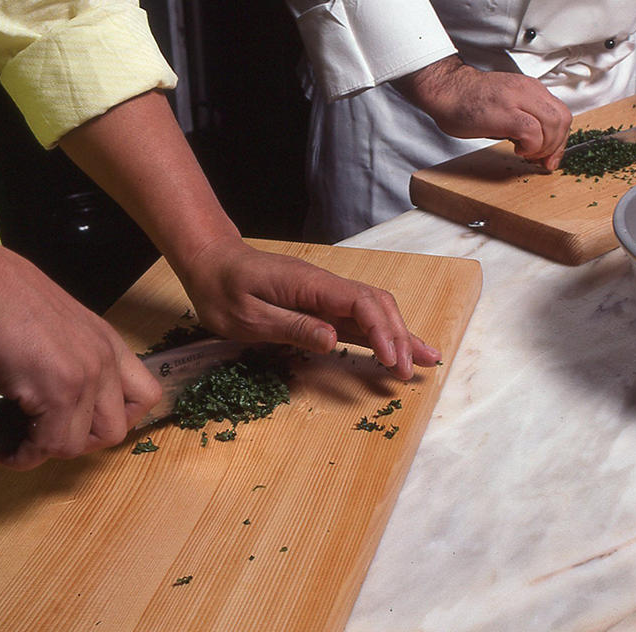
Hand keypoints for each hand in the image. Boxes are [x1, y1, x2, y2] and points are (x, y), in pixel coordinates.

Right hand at [0, 244, 160, 469]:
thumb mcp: (54, 330)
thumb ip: (68, 360)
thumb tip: (51, 399)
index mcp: (108, 342)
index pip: (144, 395)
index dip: (115, 418)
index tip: (82, 423)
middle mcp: (105, 360)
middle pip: (119, 428)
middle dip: (82, 442)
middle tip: (50, 436)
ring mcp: (85, 377)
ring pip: (83, 443)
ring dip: (51, 449)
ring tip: (23, 442)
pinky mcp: (57, 393)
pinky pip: (50, 445)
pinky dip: (25, 456)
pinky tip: (6, 451)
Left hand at [176, 236, 441, 379]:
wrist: (210, 262)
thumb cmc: (222, 289)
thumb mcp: (248, 316)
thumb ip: (291, 326)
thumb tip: (333, 339)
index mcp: (309, 284)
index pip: (359, 303)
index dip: (382, 332)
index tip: (392, 361)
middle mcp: (324, 286)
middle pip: (376, 305)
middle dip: (399, 337)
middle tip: (412, 372)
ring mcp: (324, 294)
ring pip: (373, 310)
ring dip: (398, 335)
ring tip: (425, 360)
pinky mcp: (320, 304)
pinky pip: (356, 318)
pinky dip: (380, 335)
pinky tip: (395, 350)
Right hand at [392, 55, 572, 170]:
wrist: (446, 90)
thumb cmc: (470, 100)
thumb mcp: (507, 104)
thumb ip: (526, 119)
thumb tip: (538, 145)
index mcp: (530, 89)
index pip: (561, 114)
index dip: (560, 140)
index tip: (551, 156)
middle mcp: (528, 91)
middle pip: (563, 120)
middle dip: (556, 146)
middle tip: (541, 160)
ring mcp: (518, 100)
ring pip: (553, 126)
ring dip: (545, 147)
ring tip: (528, 153)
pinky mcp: (506, 114)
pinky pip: (533, 133)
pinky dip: (531, 147)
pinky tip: (517, 149)